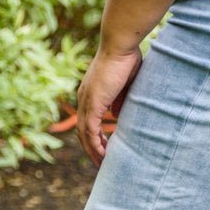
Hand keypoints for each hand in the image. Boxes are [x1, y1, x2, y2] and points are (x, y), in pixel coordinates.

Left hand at [76, 44, 142, 166]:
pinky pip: (90, 130)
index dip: (94, 136)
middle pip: (82, 131)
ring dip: (92, 151)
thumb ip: (120, 99)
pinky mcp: (92, 103)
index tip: (104, 148)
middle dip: (91, 148)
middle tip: (101, 163)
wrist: (120, 45)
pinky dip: (95, 144)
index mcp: (90, 93)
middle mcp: (84, 98)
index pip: (88, 120)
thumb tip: (118, 114)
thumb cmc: (126, 58)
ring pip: (84, 134)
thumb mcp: (125, 84)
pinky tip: (103, 155)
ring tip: (102, 165)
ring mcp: (86, 101)